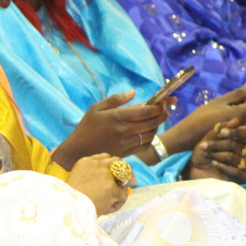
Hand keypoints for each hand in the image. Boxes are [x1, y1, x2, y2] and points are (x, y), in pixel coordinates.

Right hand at [53, 91, 167, 167]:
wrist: (79, 150)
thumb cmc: (86, 127)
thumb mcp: (96, 108)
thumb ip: (115, 99)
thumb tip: (133, 93)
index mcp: (116, 117)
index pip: (145, 111)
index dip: (158, 106)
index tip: (164, 101)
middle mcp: (124, 130)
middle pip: (151, 122)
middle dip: (162, 114)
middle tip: (166, 109)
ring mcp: (126, 143)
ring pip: (150, 134)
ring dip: (157, 126)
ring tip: (157, 119)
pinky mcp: (126, 152)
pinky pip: (144, 145)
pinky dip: (150, 138)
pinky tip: (149, 132)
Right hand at [65, 154, 135, 215]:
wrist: (67, 208)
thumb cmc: (69, 199)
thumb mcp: (75, 180)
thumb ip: (89, 176)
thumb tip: (105, 182)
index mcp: (85, 162)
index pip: (105, 157)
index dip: (112, 166)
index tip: (114, 174)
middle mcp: (97, 165)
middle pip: (118, 161)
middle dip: (126, 171)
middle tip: (131, 181)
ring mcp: (106, 176)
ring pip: (124, 177)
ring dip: (123, 188)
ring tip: (117, 199)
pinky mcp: (112, 188)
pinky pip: (122, 196)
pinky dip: (118, 204)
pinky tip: (108, 210)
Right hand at [163, 80, 245, 152]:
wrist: (190, 135)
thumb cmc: (202, 116)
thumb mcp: (218, 101)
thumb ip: (237, 93)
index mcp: (241, 114)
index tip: (243, 91)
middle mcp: (244, 124)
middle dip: (242, 102)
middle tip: (226, 101)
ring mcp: (240, 132)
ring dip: (238, 111)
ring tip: (223, 110)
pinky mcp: (235, 137)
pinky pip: (241, 125)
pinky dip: (234, 119)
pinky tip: (222, 119)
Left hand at [184, 118, 245, 183]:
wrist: (195, 170)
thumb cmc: (204, 152)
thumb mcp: (209, 138)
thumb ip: (220, 128)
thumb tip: (236, 120)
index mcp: (242, 140)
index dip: (235, 131)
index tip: (221, 132)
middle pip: (237, 145)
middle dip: (217, 145)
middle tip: (203, 146)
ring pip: (233, 157)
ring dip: (215, 155)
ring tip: (206, 155)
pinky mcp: (243, 178)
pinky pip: (235, 170)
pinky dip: (221, 166)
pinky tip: (213, 163)